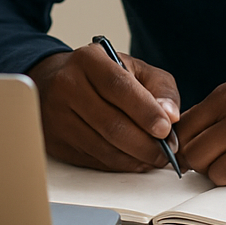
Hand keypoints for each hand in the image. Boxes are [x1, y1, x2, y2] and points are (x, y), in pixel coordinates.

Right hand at [27, 42, 180, 171]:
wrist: (56, 81)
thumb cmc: (103, 75)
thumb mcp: (136, 69)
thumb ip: (161, 89)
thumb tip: (170, 116)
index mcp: (89, 60)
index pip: (118, 87)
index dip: (145, 111)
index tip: (166, 129)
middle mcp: (67, 85)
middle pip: (110, 123)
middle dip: (144, 144)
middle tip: (165, 152)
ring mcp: (57, 115)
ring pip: (102, 146)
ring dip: (133, 158)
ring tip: (153, 158)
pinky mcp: (55, 140)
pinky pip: (92, 159)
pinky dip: (118, 164)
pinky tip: (133, 160)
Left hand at [175, 80, 225, 184]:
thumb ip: (220, 116)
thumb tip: (182, 144)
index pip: (184, 123)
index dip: (187, 145)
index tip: (202, 156)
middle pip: (188, 144)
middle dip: (199, 162)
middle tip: (223, 164)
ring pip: (200, 161)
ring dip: (214, 172)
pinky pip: (222, 175)